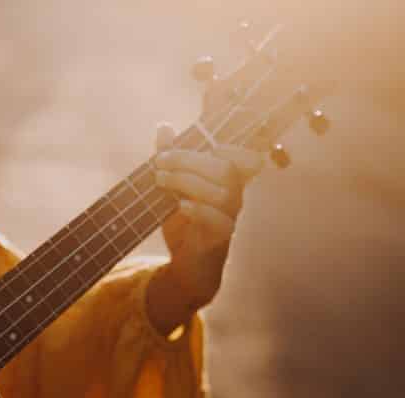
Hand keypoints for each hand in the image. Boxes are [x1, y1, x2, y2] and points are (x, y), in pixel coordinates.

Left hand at [149, 122, 263, 317]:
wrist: (185, 264)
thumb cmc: (183, 222)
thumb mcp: (171, 187)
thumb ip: (169, 158)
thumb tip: (164, 127)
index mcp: (227, 180)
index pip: (245, 155)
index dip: (232, 144)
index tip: (204, 141)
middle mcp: (234, 195)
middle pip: (225, 168)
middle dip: (189, 160)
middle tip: (159, 162)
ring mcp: (230, 216)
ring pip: (222, 191)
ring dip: (187, 181)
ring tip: (160, 180)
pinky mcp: (221, 238)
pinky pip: (219, 220)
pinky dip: (198, 210)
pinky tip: (180, 206)